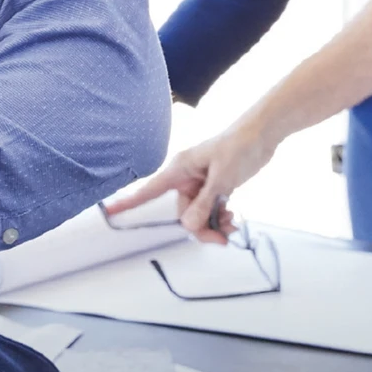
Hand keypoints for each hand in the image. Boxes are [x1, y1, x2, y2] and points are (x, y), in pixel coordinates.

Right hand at [105, 114, 280, 242]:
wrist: (263, 134)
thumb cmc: (240, 145)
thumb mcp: (222, 177)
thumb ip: (204, 202)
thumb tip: (188, 225)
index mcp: (179, 170)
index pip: (148, 190)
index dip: (128, 202)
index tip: (109, 212)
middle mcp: (187, 178)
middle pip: (184, 214)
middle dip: (202, 227)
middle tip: (222, 236)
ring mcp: (201, 184)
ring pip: (199, 215)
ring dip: (215, 224)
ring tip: (233, 224)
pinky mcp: (215, 187)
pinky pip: (211, 211)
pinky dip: (221, 218)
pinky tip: (234, 218)